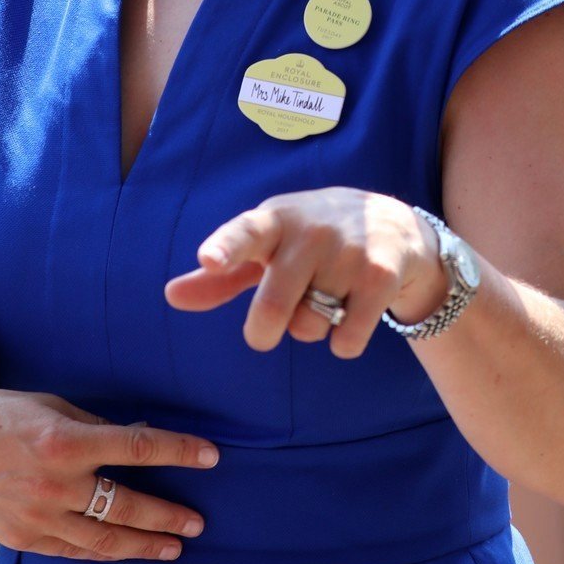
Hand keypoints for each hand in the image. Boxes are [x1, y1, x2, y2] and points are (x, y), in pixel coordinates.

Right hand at [0, 387, 218, 561]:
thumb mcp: (51, 405)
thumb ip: (95, 426)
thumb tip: (141, 435)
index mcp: (66, 442)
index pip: (139, 448)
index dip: (180, 451)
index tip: (212, 456)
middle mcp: (56, 485)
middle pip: (128, 506)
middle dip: (169, 515)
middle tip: (197, 522)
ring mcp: (40, 518)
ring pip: (106, 541)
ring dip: (145, 545)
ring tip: (173, 547)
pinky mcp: (25, 539)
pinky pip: (74, 550)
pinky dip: (103, 552)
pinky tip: (125, 551)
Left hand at [165, 189, 448, 359]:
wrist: (392, 224)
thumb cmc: (310, 240)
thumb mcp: (267, 248)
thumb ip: (221, 276)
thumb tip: (171, 296)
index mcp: (274, 220)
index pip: (245, 233)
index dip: (225, 248)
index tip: (209, 260)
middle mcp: (310, 231)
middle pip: (274, 306)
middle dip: (264, 332)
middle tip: (265, 331)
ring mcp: (349, 252)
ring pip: (310, 327)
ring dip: (311, 329)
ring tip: (326, 299)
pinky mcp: (381, 276)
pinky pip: (347, 340)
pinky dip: (343, 343)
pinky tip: (353, 313)